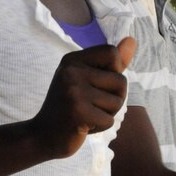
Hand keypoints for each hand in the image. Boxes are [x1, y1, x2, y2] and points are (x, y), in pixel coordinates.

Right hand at [30, 37, 134, 159]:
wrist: (43, 135)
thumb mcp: (86, 78)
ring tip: (87, 115)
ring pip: (117, 102)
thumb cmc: (69, 106)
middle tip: (90, 105)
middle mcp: (71, 72)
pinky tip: (83, 126)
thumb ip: (111, 62)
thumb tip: (132, 40)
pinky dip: (100, 127)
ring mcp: (74, 92)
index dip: (114, 71)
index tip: (97, 83)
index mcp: (72, 60)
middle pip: (120, 80)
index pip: (111, 53)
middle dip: (113, 97)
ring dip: (107, 113)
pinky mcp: (79, 113)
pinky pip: (109, 120)